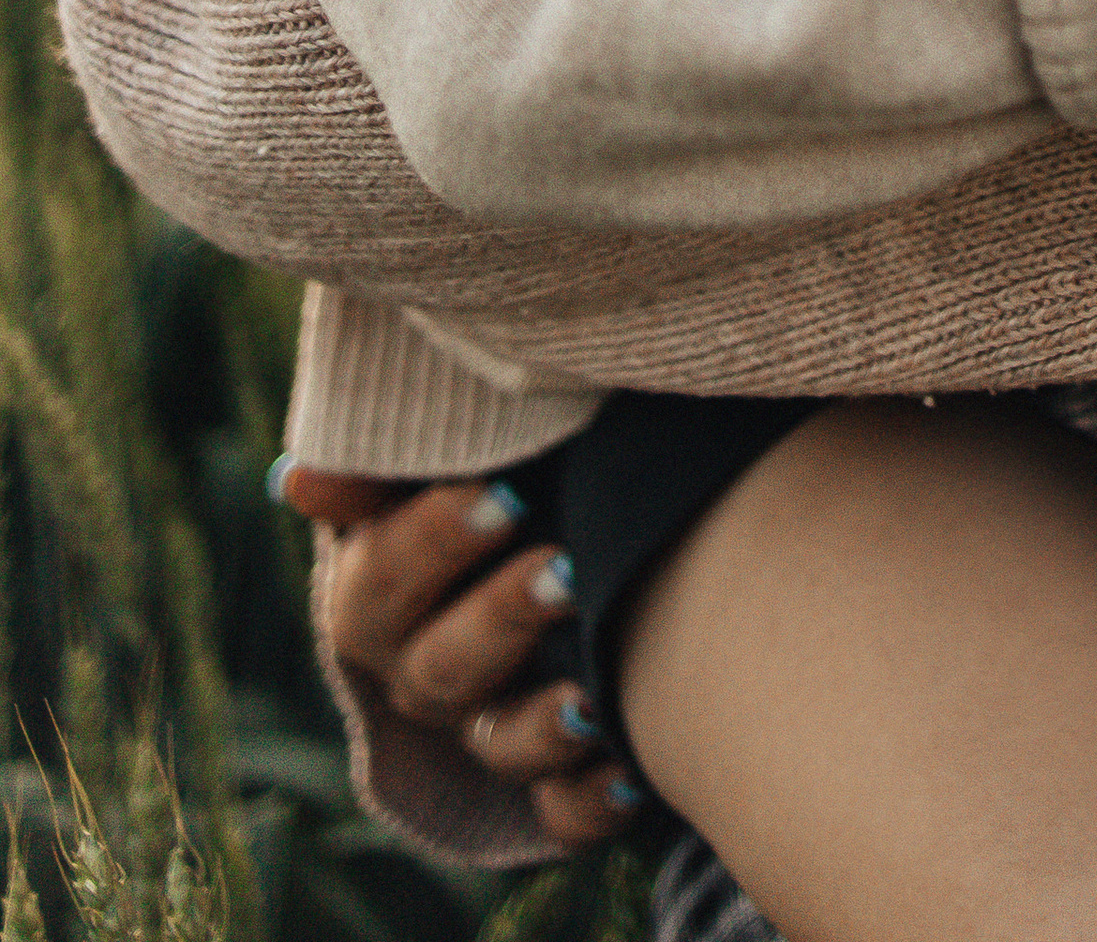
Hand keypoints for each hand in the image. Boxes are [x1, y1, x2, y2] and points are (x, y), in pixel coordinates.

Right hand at [276, 465, 642, 845]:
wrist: (570, 524)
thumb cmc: (505, 468)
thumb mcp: (447, 454)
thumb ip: (380, 465)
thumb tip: (299, 482)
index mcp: (385, 595)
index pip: (376, 588)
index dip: (432, 545)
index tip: (504, 494)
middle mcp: (427, 671)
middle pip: (438, 670)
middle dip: (497, 620)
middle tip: (562, 568)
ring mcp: (488, 729)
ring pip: (498, 745)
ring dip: (539, 727)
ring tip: (588, 697)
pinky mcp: (553, 778)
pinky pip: (560, 812)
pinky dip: (590, 801)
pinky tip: (628, 774)